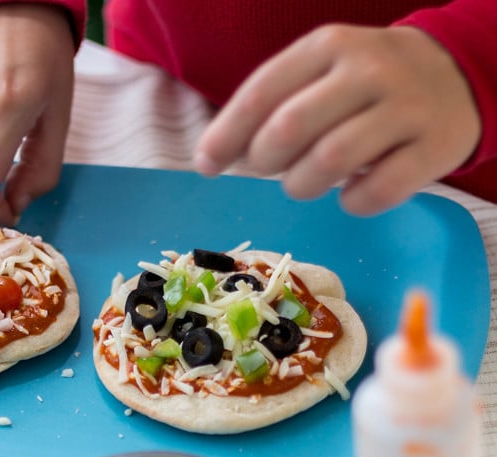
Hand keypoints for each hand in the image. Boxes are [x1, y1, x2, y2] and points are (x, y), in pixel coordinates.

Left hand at [194, 25, 481, 214]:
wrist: (456, 77)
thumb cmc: (369, 86)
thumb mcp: (324, 72)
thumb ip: (278, 104)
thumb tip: (223, 155)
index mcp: (328, 47)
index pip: (263, 93)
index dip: (227, 135)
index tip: (206, 166)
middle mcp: (367, 71)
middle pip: (291, 128)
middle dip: (266, 162)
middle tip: (272, 171)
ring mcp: (404, 109)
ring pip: (330, 162)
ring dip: (303, 186)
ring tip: (306, 183)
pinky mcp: (432, 149)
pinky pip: (376, 192)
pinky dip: (353, 204)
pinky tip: (351, 194)